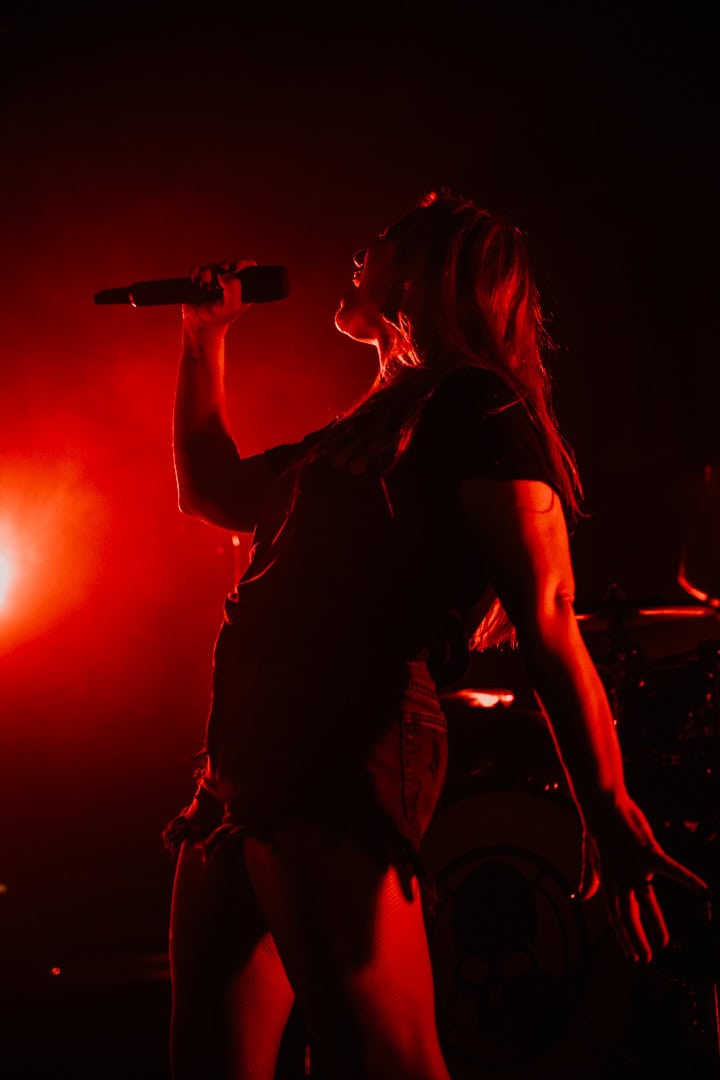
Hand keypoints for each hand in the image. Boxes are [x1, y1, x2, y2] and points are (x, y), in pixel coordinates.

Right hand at [181, 258, 256, 332]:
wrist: (200, 324)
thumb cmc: (219, 317)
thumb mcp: (231, 307)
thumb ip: (234, 289)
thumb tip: (225, 274)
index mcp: (244, 286)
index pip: (248, 265)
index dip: (240, 265)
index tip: (232, 272)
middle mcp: (231, 280)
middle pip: (228, 264)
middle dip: (220, 272)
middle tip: (215, 286)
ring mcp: (216, 279)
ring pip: (212, 265)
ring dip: (206, 275)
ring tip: (205, 288)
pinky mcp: (202, 278)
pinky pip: (198, 268)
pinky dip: (196, 273)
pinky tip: (196, 283)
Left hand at [575, 795, 709, 963]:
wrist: (600, 802)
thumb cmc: (597, 826)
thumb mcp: (590, 855)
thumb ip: (588, 877)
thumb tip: (582, 896)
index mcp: (608, 880)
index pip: (616, 914)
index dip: (623, 936)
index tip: (631, 955)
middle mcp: (619, 878)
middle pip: (628, 915)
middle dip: (636, 939)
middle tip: (645, 960)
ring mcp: (633, 866)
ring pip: (646, 901)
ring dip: (655, 923)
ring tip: (664, 942)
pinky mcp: (647, 851)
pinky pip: (672, 870)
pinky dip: (688, 880)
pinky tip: (704, 891)